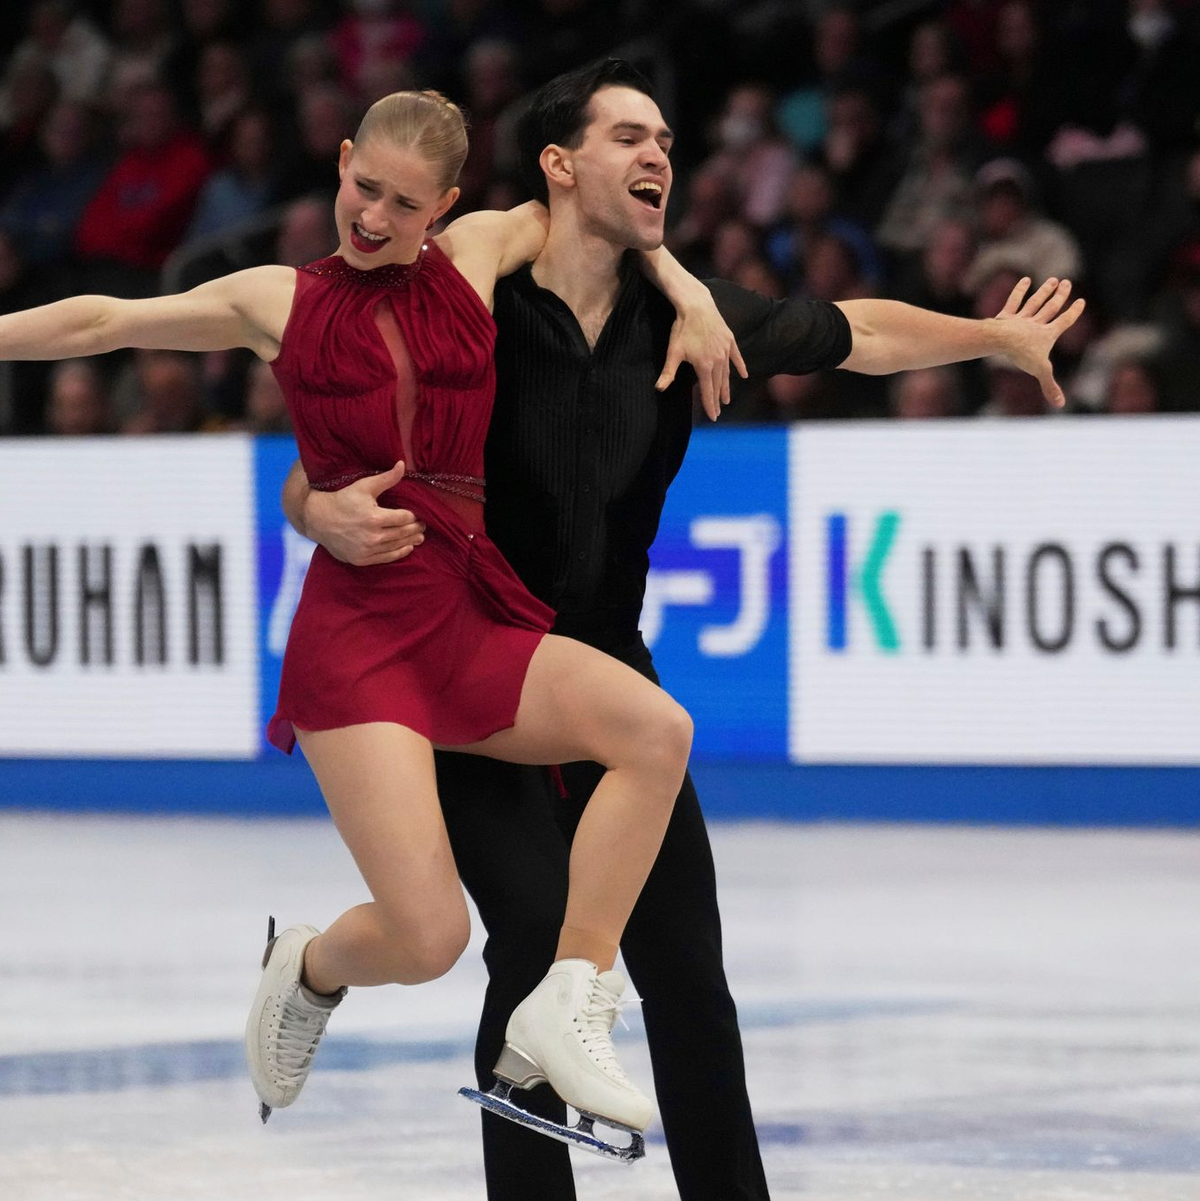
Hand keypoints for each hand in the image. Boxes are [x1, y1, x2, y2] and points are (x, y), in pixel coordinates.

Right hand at [302, 460, 425, 565]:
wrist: (318, 520)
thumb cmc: (342, 499)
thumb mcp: (364, 486)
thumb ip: (386, 478)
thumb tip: (402, 464)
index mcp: (374, 517)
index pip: (404, 518)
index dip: (413, 516)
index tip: (418, 514)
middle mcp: (372, 536)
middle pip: (402, 533)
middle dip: (415, 529)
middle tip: (423, 525)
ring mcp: (367, 550)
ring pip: (396, 546)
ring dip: (410, 541)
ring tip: (419, 537)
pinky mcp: (362, 559)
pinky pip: (386, 558)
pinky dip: (399, 553)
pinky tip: (407, 548)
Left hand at [655, 295, 747, 420]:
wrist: (696, 306)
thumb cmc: (682, 329)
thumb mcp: (673, 352)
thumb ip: (669, 372)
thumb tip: (659, 389)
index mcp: (704, 366)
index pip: (708, 391)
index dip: (710, 405)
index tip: (713, 417)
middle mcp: (718, 361)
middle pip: (718, 385)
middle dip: (718, 400)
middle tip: (719, 412)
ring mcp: (725, 350)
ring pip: (727, 373)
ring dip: (726, 387)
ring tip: (726, 399)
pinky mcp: (729, 340)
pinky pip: (737, 357)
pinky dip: (740, 366)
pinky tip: (745, 375)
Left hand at [993, 277, 1085, 407]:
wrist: (1001, 340)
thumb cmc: (1022, 354)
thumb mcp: (1040, 371)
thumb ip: (1050, 386)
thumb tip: (1061, 404)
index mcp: (1047, 334)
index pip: (1064, 322)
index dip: (1073, 312)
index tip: (1081, 301)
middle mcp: (1036, 324)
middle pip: (1051, 308)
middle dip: (1060, 296)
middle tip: (1068, 283)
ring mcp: (1021, 318)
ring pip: (1035, 302)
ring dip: (1044, 291)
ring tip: (1053, 280)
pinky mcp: (1006, 316)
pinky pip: (1014, 301)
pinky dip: (1019, 291)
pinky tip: (1026, 280)